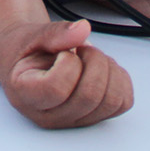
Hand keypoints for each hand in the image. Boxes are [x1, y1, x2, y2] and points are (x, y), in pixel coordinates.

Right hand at [0, 19, 132, 128]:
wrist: (28, 61)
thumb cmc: (28, 51)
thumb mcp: (33, 35)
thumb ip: (55, 33)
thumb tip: (82, 29)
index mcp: (27, 96)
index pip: (57, 89)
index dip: (69, 63)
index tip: (63, 53)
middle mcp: (51, 116)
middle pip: (90, 96)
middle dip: (94, 61)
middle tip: (82, 49)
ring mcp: (74, 120)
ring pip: (111, 101)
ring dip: (108, 70)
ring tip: (91, 59)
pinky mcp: (94, 117)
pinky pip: (123, 102)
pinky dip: (120, 79)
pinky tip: (101, 69)